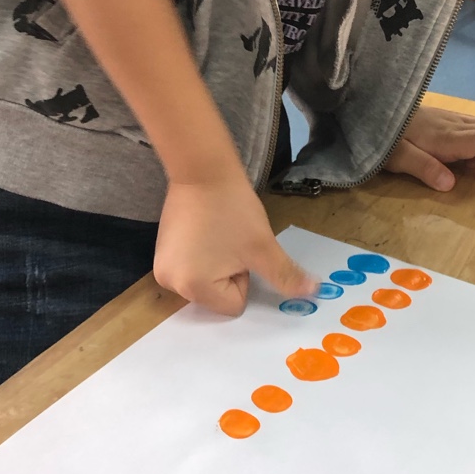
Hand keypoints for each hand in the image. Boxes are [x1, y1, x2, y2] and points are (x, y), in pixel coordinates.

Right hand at [154, 172, 317, 315]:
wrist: (203, 169)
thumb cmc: (233, 208)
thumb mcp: (263, 246)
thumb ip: (285, 275)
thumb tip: (314, 293)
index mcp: (193, 288)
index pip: (234, 304)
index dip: (243, 276)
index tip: (238, 248)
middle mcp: (171, 284)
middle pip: (217, 296)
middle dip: (228, 272)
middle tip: (228, 241)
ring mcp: (162, 268)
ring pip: (205, 281)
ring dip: (215, 264)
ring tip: (215, 234)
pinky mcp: (161, 253)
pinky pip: (191, 268)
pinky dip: (201, 255)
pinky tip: (204, 230)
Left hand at [384, 105, 474, 190]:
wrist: (373, 112)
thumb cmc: (384, 138)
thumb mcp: (398, 158)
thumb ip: (424, 169)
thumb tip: (450, 184)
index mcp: (446, 135)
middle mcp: (454, 123)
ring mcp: (452, 118)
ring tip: (468, 166)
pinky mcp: (447, 118)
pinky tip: (458, 155)